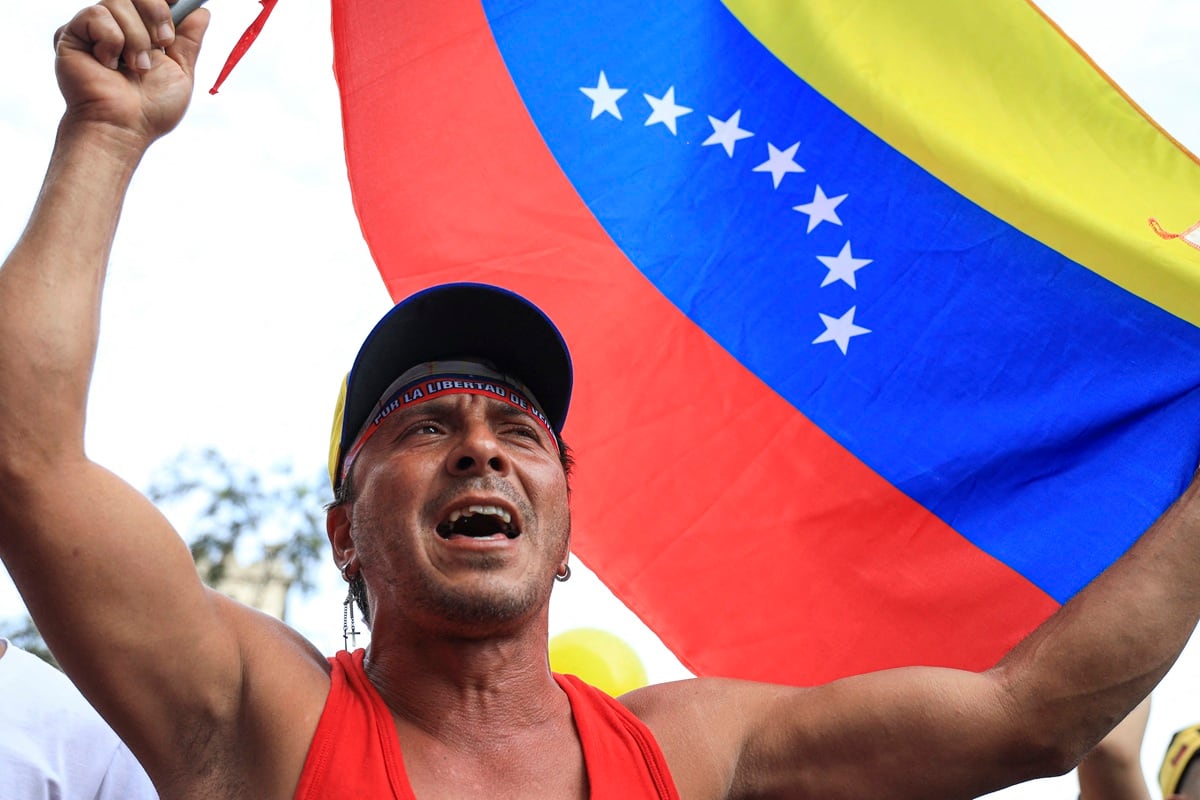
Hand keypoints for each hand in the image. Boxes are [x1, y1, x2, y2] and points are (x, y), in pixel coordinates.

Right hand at [53, 0, 208, 146]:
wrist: (124, 128)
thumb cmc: (150, 110)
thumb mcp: (181, 73)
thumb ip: (189, 41)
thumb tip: (202, 11)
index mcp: (141, 32)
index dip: (164, 0)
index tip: (175, 7)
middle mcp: (116, 26)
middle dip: (156, 12)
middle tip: (163, 42)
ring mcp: (93, 28)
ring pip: (118, 1)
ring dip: (136, 37)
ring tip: (137, 67)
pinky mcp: (71, 33)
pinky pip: (97, 14)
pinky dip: (112, 41)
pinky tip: (109, 65)